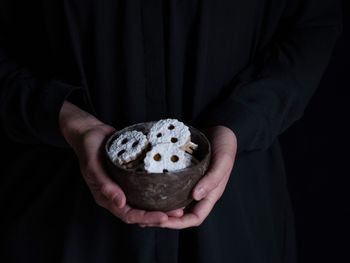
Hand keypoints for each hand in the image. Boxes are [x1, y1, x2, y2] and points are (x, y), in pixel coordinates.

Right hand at [59, 101, 183, 223]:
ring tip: (178, 204)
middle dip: (158, 215)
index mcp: (107, 197)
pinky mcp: (132, 175)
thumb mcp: (93, 166)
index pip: (128, 215)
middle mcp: (117, 194)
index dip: (146, 218)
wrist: (91, 132)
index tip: (164, 217)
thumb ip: (105, 185)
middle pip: (139, 212)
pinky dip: (157, 189)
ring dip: (160, 205)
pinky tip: (171, 187)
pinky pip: (146, 186)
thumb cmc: (88, 149)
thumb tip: (120, 204)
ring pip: (144, 201)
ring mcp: (125, 185)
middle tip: (177, 213)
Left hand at [139, 125, 236, 228]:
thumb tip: (197, 196)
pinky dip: (159, 189)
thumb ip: (213, 178)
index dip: (179, 223)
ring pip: (173, 201)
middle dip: (164, 218)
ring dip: (159, 206)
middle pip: (181, 214)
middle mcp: (198, 191)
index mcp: (210, 194)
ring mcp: (189, 182)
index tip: (162, 221)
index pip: (195, 218)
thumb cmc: (225, 145)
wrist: (220, 127)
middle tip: (144, 217)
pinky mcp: (181, 172)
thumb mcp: (223, 160)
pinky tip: (147, 186)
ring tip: (142, 206)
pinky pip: (170, 185)